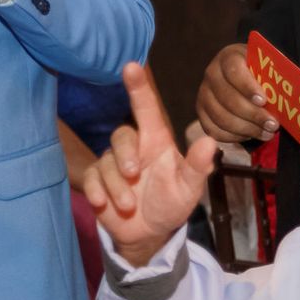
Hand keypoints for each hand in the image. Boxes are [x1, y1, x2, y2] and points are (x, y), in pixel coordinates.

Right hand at [80, 63, 217, 268]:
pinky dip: (97, 191)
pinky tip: (104, 204)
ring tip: (129, 205)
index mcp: (155, 142)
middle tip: (134, 175)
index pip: (145, 109)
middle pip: (121, 135)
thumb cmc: (170, 202)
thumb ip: (198, 167)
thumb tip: (209, 141)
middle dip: (125, 155)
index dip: (138, 87)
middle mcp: (133, 148)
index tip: (131, 65)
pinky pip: (90, 178)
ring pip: (106, 162)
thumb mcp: (189, 189)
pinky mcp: (96, 181)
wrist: (148, 234)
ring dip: (117, 186)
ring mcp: (112, 164)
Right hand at [196, 45, 277, 142]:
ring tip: (266, 134)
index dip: (248, 87)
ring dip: (246, 129)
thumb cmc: (260, 72)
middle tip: (273, 125)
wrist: (244, 76)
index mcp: (228, 57)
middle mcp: (212, 74)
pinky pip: (213, 130)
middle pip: (227, 98)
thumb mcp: (267, 66)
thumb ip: (273, 77)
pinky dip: (233, 137)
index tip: (264, 101)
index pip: (234, 71)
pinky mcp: (201, 112)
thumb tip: (287, 97)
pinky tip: (250, 136)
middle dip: (252, 114)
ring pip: (220, 117)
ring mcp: (204, 94)